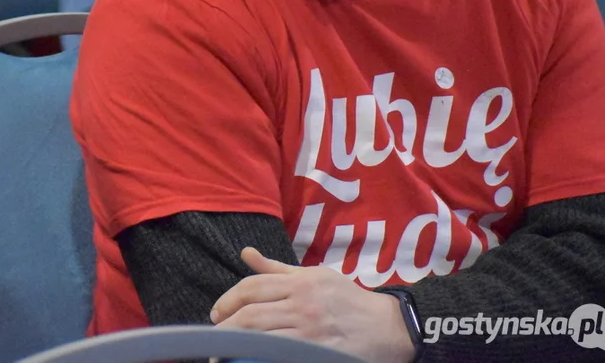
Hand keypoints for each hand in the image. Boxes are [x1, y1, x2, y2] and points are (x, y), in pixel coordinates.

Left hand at [210, 248, 414, 362]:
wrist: (389, 327)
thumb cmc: (348, 299)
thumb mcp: (315, 276)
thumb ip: (277, 269)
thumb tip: (246, 254)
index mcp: (301, 282)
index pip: (252, 287)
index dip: (228, 299)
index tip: (217, 312)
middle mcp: (303, 305)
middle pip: (251, 315)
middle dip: (226, 326)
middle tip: (215, 334)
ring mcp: (310, 332)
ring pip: (261, 338)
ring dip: (235, 346)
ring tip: (222, 353)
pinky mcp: (318, 353)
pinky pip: (281, 356)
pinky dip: (260, 358)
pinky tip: (248, 360)